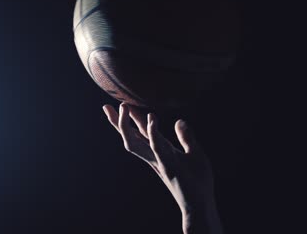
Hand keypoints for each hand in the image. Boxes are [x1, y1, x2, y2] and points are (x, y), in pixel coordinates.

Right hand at [103, 103, 221, 233]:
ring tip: (123, 107)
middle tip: (106, 107)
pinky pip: (157, 147)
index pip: (141, 133)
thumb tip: (179, 120)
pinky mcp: (169, 165)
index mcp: (160, 151)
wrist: (200, 202)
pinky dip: (153, 133)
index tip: (121, 104)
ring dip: (127, 125)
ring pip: (136, 143)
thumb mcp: (194, 153)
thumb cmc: (197, 180)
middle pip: (131, 138)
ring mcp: (159, 161)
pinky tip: (151, 119)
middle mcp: (155, 156)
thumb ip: (186, 137)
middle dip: (117, 123)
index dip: (131, 119)